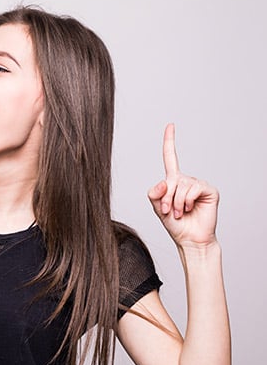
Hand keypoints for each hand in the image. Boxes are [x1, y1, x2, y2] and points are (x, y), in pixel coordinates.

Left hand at [147, 124, 218, 249]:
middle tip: (169, 211)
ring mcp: (198, 184)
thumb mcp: (158, 208)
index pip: (171, 158)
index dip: (169, 142)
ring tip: (180, 213)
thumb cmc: (175, 224)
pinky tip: (190, 209)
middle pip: (171, 179)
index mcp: (173, 182)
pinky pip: (193, 189)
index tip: (170, 125)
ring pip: (181, 186)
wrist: (189, 239)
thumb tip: (164, 182)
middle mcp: (186, 180)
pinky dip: (187, 201)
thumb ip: (154, 194)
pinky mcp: (209, 190)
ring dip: (176, 203)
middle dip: (166, 197)